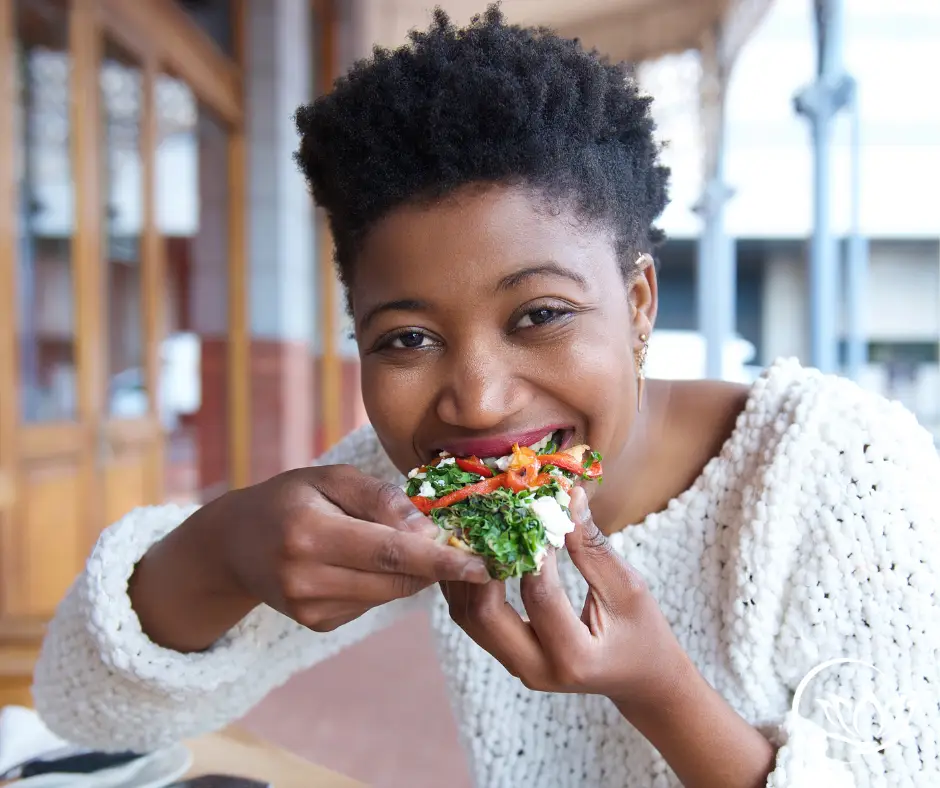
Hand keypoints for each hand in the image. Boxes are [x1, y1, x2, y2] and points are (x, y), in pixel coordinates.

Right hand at [131, 464, 489, 650]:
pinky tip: (366, 560)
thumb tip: (427, 530)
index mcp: (309, 533)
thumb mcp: (330, 478)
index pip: (390, 553)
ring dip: (414, 572)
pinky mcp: (317, 623)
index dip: (441, 560)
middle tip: (463, 542)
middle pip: (396, 579)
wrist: (234, 544)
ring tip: (408, 541)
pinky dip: (385, 582)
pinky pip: (372, 602)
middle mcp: (306, 578)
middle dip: (436, 564)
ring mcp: (310, 608)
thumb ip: (380, 499)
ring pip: (389, 594)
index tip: (482, 564)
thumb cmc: (290, 498)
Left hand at [441, 486, 683, 706]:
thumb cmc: (643, 633)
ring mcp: (518, 667)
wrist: (642, 680)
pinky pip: (474, 619)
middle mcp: (537, 670)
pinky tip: (473, 551)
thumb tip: (568, 496)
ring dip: (466, 572)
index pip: (538, 594)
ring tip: (473, 529)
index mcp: (574, 657)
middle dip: (481, 563)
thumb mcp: (627, 588)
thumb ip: (592, 547)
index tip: (531, 509)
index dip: (532, 549)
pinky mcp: (509, 656)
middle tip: (488, 519)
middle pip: (484, 614)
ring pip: (469, 618)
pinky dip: (469, 583)